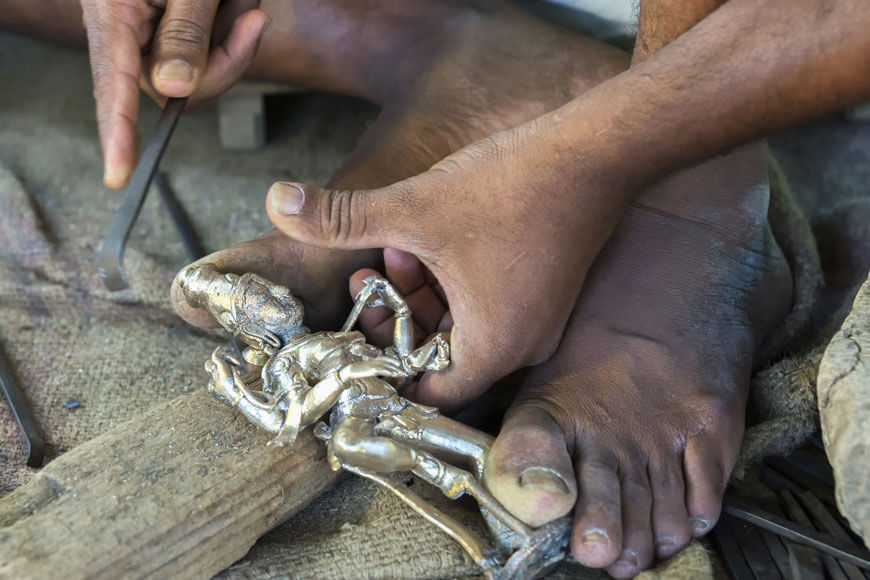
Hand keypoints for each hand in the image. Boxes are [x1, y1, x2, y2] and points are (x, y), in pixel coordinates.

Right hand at [80, 0, 268, 187]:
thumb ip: (184, 31)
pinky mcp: (177, 33)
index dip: (117, 132)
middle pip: (172, 87)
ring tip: (242, 3)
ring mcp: (153, 34)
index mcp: (114, 14)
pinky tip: (242, 8)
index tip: (119, 176)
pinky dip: (234, 37)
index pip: (112, 84)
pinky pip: (211, 56)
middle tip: (251, 21)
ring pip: (198, 76)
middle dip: (222, 65)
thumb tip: (172, 89)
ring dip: (232, 46)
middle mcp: (128, 31)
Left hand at [263, 118, 631, 408]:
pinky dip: (453, 281)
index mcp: (493, 346)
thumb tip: (274, 199)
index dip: (385, 370)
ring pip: (462, 325)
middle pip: (441, 357)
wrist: (592, 150)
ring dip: (422, 292)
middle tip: (372, 280)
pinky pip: (487, 304)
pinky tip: (432, 237)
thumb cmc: (511, 188)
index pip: (428, 391)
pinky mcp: (544, 291)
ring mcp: (538, 318)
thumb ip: (342, 216)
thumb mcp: (414, 207)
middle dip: (396, 318)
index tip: (356, 341)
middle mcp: (522, 344)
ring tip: (398, 249)